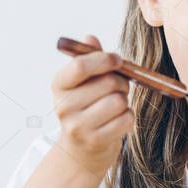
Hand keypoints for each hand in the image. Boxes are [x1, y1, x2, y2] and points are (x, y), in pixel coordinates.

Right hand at [51, 34, 133, 173]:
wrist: (82, 149)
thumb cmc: (88, 106)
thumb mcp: (85, 82)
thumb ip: (90, 59)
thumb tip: (90, 38)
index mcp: (59, 85)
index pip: (80, 66)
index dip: (104, 59)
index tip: (118, 60)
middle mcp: (63, 106)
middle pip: (108, 82)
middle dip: (121, 82)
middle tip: (118, 88)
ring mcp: (77, 126)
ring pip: (119, 101)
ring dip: (124, 101)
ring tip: (115, 106)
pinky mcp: (95, 141)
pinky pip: (126, 119)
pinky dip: (128, 117)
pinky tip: (117, 120)